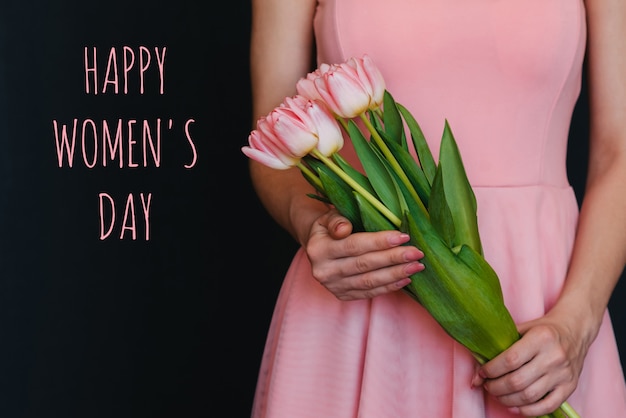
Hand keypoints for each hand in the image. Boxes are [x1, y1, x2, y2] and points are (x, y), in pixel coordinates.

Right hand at [305, 208, 424, 300]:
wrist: (317, 248)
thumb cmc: (329, 227)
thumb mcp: (328, 217)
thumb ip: (336, 220)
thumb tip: (344, 228)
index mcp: (318, 249)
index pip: (354, 245)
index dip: (379, 242)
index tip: (403, 236)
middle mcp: (324, 271)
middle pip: (364, 265)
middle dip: (393, 258)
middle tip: (417, 252)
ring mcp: (333, 286)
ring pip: (369, 281)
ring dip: (395, 274)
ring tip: (416, 266)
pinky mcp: (342, 295)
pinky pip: (369, 293)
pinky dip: (389, 286)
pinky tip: (405, 278)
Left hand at [471, 310, 591, 415]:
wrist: (576, 330)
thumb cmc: (543, 329)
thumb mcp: (523, 328)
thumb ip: (501, 345)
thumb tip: (477, 372)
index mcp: (541, 338)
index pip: (510, 360)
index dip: (491, 370)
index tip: (481, 373)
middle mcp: (554, 357)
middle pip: (517, 381)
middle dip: (496, 387)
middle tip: (487, 386)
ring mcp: (563, 374)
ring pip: (529, 396)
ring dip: (507, 400)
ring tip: (497, 395)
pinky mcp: (570, 387)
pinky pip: (548, 406)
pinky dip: (528, 411)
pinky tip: (515, 406)